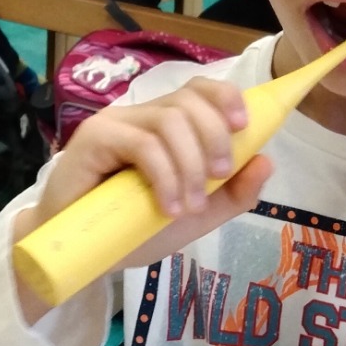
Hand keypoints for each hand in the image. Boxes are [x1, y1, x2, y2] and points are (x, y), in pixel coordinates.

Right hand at [10, 79, 272, 319]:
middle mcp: (140, 115)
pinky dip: (164, 176)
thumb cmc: (131, 231)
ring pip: (169, 120)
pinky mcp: (94, 139)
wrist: (79, 256)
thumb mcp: (195, 216)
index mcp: (164, 124)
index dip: (225, 98)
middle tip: (218, 178)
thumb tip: (266, 160)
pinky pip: (142, 144)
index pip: (198, 89)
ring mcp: (115, 123)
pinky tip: (167, 206)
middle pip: (188, 100)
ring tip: (189, 206)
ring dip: (191, 165)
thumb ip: (231, 194)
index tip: (244, 126)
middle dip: (214, 137)